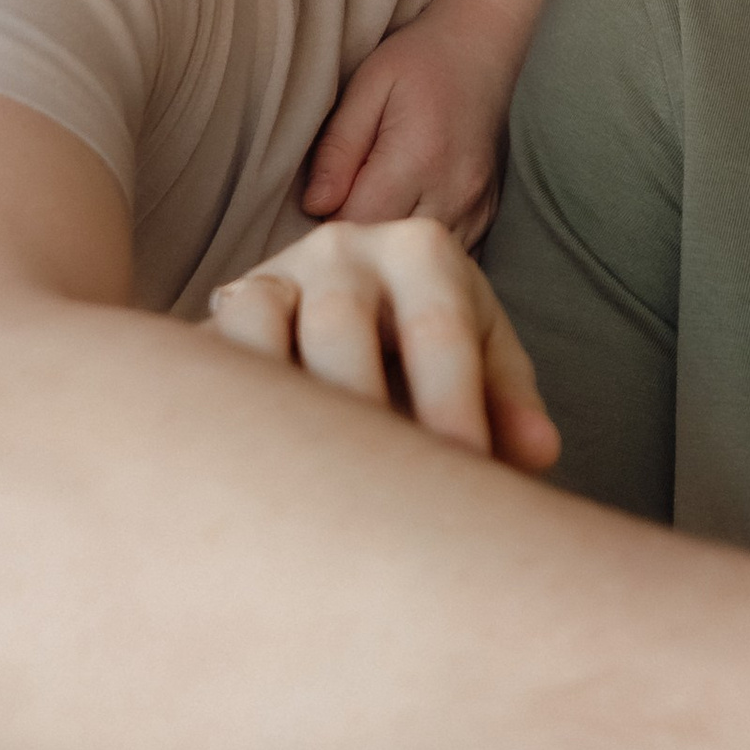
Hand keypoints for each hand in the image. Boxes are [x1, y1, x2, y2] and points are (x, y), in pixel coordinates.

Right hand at [209, 218, 560, 474]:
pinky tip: (254, 470)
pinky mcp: (222, 310)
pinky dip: (226, 402)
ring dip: (281, 409)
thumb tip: (538, 454)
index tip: (463, 480)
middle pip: (342, 329)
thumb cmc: (433, 345)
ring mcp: (274, 272)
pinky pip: (210, 351)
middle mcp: (343, 248)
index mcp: (422, 250)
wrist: (353, 303)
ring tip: (307, 489)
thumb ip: (509, 403)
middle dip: (362, 415)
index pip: (439, 331)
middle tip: (382, 501)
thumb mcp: (483, 360)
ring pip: (259, 331)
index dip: (452, 409)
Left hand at [301, 7, 517, 246]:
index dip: (330, 220)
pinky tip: (404, 215)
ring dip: (390, 242)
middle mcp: (455, 190)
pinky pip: (447, 250)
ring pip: (419, 256)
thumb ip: (339, 147)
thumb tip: (315, 206)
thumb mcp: (367, 87)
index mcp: (419, 157)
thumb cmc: (419, 61)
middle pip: (390, 244)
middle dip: (359, 236)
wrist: (484, 48)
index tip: (318, 205)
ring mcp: (477, 206)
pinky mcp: (488, 214)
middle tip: (341, 208)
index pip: (359, 222)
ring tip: (374, 209)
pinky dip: (417, 241)